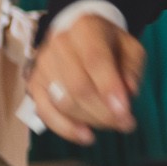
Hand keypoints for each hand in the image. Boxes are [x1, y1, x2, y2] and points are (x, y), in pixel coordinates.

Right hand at [27, 14, 145, 143]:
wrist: (79, 33)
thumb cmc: (109, 44)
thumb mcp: (130, 48)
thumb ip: (132, 69)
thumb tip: (129, 93)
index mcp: (85, 29)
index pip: (95, 60)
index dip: (109, 89)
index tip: (126, 112)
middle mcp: (59, 45)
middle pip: (78, 87)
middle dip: (104, 112)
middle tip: (126, 124)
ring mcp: (43, 65)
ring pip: (63, 102)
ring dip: (90, 121)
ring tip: (113, 126)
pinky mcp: (34, 84)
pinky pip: (45, 112)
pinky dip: (65, 128)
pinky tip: (86, 136)